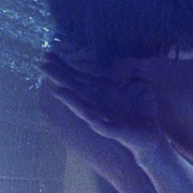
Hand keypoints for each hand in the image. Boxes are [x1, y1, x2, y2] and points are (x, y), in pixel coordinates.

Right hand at [40, 52, 163, 153]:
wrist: (150, 137)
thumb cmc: (140, 111)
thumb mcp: (136, 86)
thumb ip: (129, 72)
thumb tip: (124, 56)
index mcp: (100, 93)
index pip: (78, 78)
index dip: (63, 67)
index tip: (48, 55)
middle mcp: (97, 105)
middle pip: (74, 89)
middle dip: (59, 77)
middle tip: (42, 65)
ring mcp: (103, 119)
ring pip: (83, 108)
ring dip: (70, 99)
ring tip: (56, 90)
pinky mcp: (115, 132)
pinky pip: (105, 128)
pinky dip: (98, 123)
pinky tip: (92, 119)